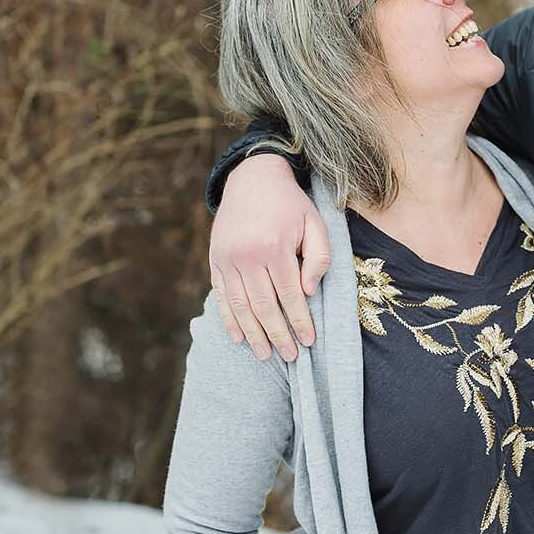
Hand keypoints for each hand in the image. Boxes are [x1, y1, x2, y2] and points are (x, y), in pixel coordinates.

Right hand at [209, 152, 330, 361]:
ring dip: (253, 334)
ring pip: (240, 306)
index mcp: (274, 246)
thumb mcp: (314, 223)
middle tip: (290, 356)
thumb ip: (318, 257)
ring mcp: (227, 258)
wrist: (252, 178)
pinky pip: (222, 296)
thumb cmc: (290, 204)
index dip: (300, 321)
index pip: (289, 295)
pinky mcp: (215, 259)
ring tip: (265, 355)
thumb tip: (308, 292)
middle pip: (263, 306)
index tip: (309, 341)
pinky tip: (239, 337)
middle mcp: (247, 255)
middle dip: (278, 335)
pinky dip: (229, 319)